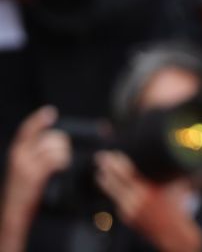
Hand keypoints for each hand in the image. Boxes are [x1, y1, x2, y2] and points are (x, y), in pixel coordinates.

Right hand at [0, 106, 69, 250]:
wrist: (11, 215)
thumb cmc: (22, 193)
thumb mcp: (25, 169)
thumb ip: (35, 155)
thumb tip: (56, 141)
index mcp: (16, 152)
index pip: (27, 130)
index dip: (39, 120)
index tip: (50, 112)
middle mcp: (19, 155)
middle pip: (51, 137)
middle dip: (62, 145)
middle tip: (61, 159)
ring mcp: (26, 165)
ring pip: (55, 148)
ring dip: (64, 156)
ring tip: (59, 166)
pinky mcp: (33, 176)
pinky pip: (54, 160)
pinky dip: (61, 163)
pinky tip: (60, 169)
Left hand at [95, 151, 201, 251]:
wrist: (172, 232)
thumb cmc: (177, 206)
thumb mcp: (178, 186)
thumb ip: (174, 172)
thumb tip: (184, 153)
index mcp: (147, 190)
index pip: (126, 174)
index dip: (117, 164)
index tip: (112, 154)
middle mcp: (135, 200)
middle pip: (115, 182)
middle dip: (106, 169)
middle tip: (100, 157)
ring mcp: (129, 210)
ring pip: (114, 193)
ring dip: (106, 182)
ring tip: (100, 173)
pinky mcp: (127, 217)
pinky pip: (119, 202)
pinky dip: (115, 193)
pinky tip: (112, 187)